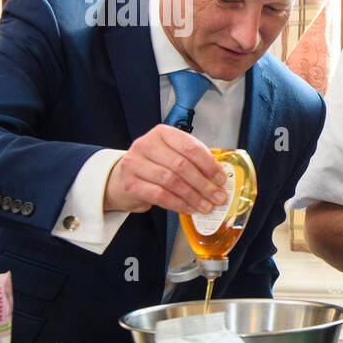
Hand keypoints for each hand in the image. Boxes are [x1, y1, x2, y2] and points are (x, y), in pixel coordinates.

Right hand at [103, 124, 227, 214]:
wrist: (121, 179)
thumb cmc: (153, 166)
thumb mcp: (172, 156)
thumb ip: (193, 162)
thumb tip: (219, 179)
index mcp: (162, 134)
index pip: (190, 147)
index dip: (209, 165)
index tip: (221, 179)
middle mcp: (146, 145)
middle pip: (181, 165)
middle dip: (204, 184)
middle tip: (217, 197)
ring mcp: (135, 163)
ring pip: (171, 181)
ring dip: (193, 196)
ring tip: (206, 206)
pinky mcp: (130, 183)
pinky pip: (159, 195)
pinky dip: (178, 203)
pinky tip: (188, 208)